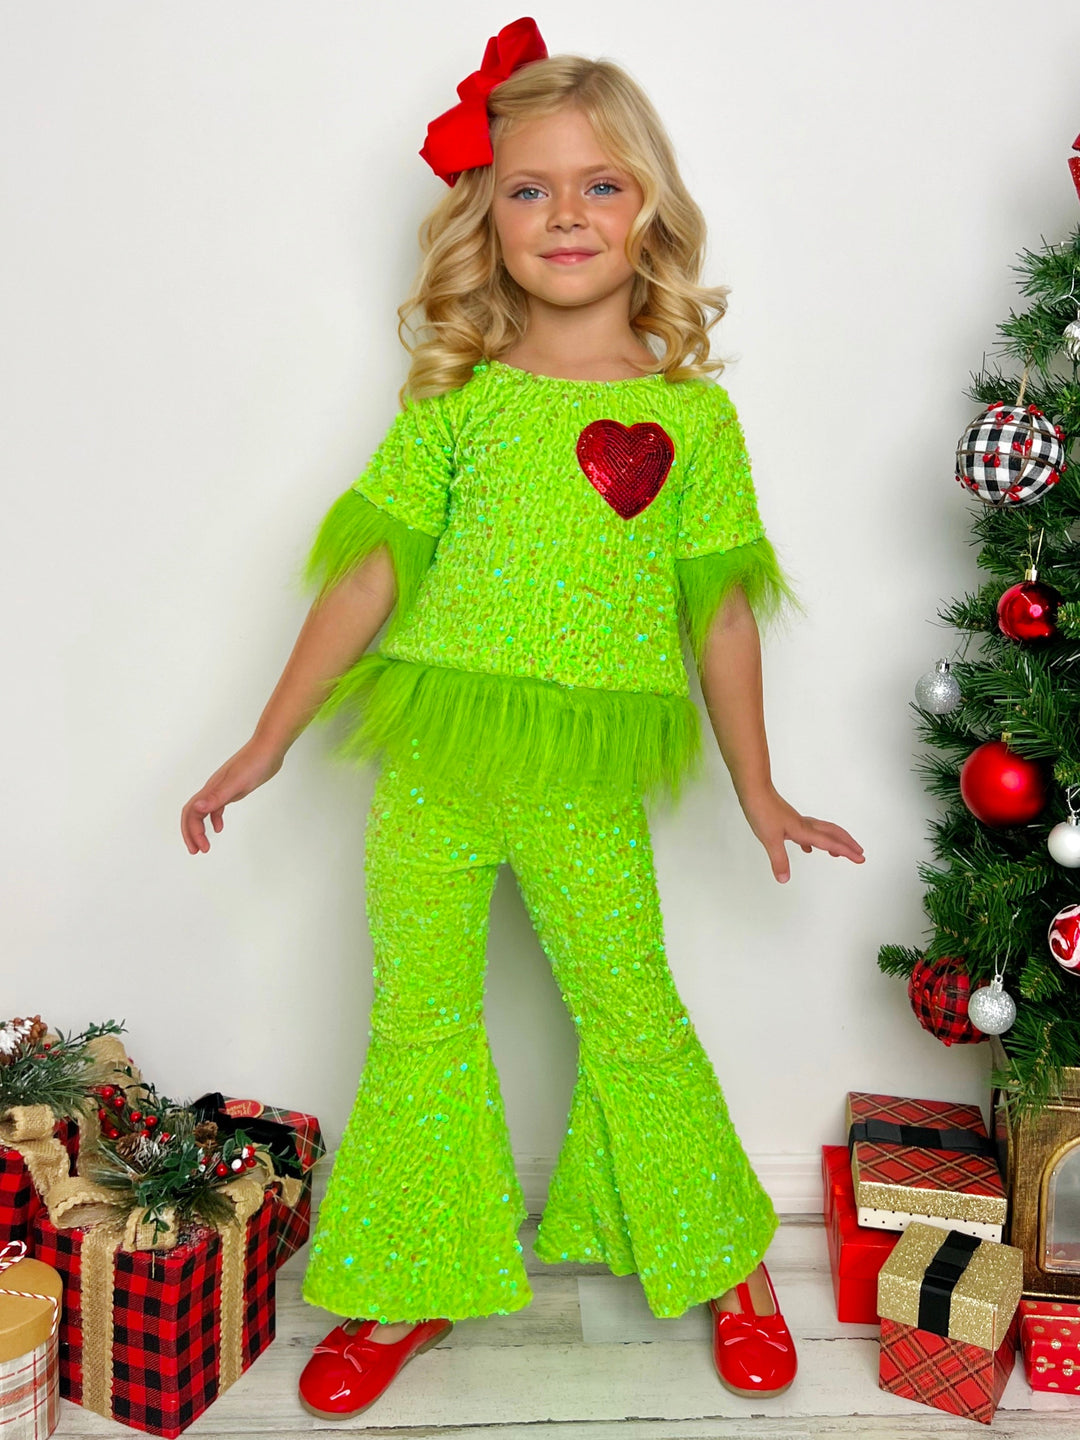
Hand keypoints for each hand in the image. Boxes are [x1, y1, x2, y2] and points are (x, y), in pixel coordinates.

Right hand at [181, 737, 285, 854]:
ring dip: (200, 828)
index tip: (201, 848)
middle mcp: (213, 789)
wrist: (269, 749)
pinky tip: (220, 827)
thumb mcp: (237, 783)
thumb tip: (197, 808)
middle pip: (193, 813)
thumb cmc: (255, 764)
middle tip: (196, 851)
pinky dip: (215, 818)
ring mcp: (222, 788)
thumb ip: (217, 796)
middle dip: (191, 833)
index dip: (192, 832)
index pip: (192, 813)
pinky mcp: (233, 788)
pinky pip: (217, 806)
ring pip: (204, 811)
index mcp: (211, 789)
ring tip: (204, 845)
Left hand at [738, 785, 864, 883]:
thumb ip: (779, 860)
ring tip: (839, 852)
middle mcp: (805, 825)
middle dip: (848, 844)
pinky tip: (807, 847)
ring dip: (834, 841)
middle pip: (833, 834)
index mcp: (804, 831)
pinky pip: (808, 831)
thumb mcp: (770, 840)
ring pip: (823, 831)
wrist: (754, 791)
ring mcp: (798, 821)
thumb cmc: (762, 811)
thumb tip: (784, 879)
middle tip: (860, 853)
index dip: (846, 851)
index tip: (861, 858)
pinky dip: (814, 840)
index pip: (830, 843)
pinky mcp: (789, 820)